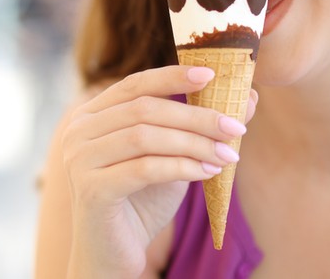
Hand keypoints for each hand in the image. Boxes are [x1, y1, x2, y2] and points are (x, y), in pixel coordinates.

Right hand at [60, 64, 255, 277]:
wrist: (113, 254)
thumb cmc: (142, 202)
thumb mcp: (173, 158)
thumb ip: (199, 128)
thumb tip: (251, 97)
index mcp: (92, 116)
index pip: (134, 84)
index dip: (172, 76)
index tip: (212, 75)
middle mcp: (78, 132)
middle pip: (144, 109)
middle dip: (196, 116)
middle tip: (236, 126)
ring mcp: (80, 160)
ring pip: (145, 136)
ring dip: (194, 143)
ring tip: (228, 155)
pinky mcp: (92, 189)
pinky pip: (144, 168)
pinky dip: (182, 167)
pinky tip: (208, 173)